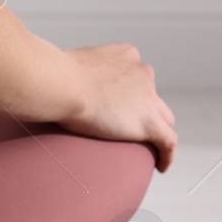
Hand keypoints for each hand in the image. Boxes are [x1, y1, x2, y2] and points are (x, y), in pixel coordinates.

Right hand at [56, 43, 176, 171]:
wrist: (62, 84)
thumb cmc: (54, 76)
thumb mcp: (68, 67)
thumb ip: (72, 75)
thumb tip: (53, 85)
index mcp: (125, 55)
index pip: (136, 75)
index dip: (131, 91)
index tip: (121, 104)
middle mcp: (142, 71)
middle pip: (152, 96)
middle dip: (146, 110)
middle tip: (130, 127)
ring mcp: (149, 98)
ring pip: (164, 118)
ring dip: (158, 131)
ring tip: (151, 149)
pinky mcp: (149, 122)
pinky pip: (168, 141)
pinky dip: (167, 154)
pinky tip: (161, 166)